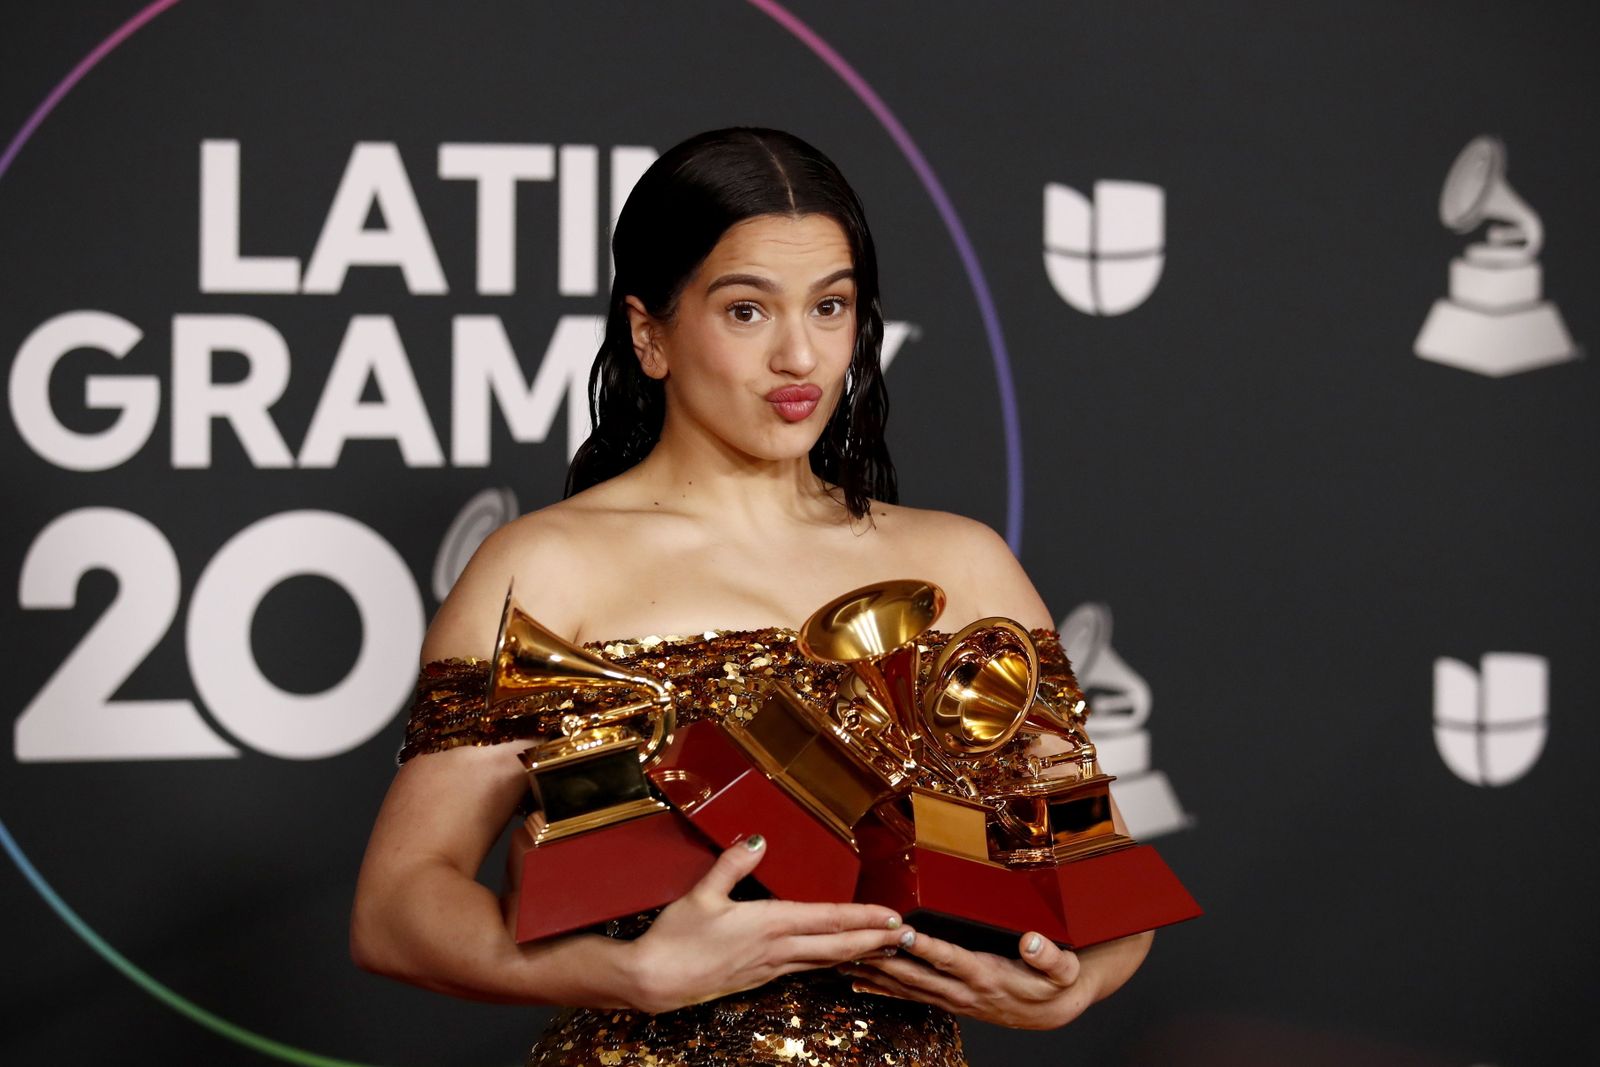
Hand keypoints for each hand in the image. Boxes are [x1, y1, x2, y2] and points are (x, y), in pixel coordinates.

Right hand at [624, 835, 910, 1013]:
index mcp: (768, 924)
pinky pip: (807, 968)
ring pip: (826, 961)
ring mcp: (771, 968)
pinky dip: (831, 962)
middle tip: (907, 936)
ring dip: (859, 953)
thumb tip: (758, 839)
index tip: (893, 915)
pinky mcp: (761, 978)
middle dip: (876, 940)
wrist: (655, 981)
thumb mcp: (701, 893)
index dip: (864, 918)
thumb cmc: (676, 938)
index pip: (828, 920)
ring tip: (884, 947)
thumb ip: (732, 864)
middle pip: (838, 947)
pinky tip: (838, 959)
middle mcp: (777, 949)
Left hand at [841, 929, 1093, 1029]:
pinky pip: (909, 996)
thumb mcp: (1062, 969)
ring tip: (842, 962)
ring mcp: (952, 999)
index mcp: (987, 975)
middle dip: (884, 960)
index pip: (950, 958)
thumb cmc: (1054, 984)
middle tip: (855, 945)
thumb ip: (1049, 955)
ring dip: (874, 975)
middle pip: (917, 975)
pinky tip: (858, 984)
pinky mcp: (947, 1001)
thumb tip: (1034, 941)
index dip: (925, 946)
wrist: (1051, 1011)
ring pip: (906, 987)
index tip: (901, 932)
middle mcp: (963, 990)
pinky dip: (882, 990)